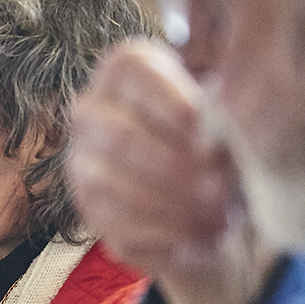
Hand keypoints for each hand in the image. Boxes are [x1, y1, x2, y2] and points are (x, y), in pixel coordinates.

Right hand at [67, 39, 276, 303]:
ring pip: (112, 182)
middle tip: (221, 185)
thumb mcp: (223, 120)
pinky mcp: (89, 206)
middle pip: (119, 134)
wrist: (203, 198)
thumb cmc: (216, 144)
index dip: (169, 97)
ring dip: (171, 202)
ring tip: (218, 214)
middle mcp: (91, 111)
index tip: (206, 127)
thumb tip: (212, 140)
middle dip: (175, 164)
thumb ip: (218, 117)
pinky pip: (116, 221)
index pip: (129, 68)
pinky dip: (162, 231)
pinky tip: (198, 235)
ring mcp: (82, 160)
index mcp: (122, 74)